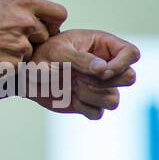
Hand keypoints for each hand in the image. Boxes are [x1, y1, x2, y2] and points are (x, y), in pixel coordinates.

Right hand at [0, 0, 68, 72]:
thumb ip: (23, 10)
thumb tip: (40, 19)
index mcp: (24, 3)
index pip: (59, 14)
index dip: (53, 23)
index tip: (43, 27)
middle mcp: (26, 22)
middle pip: (45, 36)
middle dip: (32, 39)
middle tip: (10, 39)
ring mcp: (21, 44)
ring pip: (31, 52)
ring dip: (18, 53)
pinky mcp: (14, 64)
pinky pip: (20, 66)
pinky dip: (9, 64)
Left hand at [23, 29, 139, 119]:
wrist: (26, 75)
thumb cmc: (42, 54)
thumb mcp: (59, 51)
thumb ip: (81, 59)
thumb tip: (103, 69)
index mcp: (103, 46)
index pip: (132, 53)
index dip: (123, 63)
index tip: (102, 69)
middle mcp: (105, 66)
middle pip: (129, 78)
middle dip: (107, 82)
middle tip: (83, 77)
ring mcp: (98, 86)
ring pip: (114, 100)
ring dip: (93, 96)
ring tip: (74, 86)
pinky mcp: (89, 103)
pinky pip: (98, 113)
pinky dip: (84, 108)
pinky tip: (70, 97)